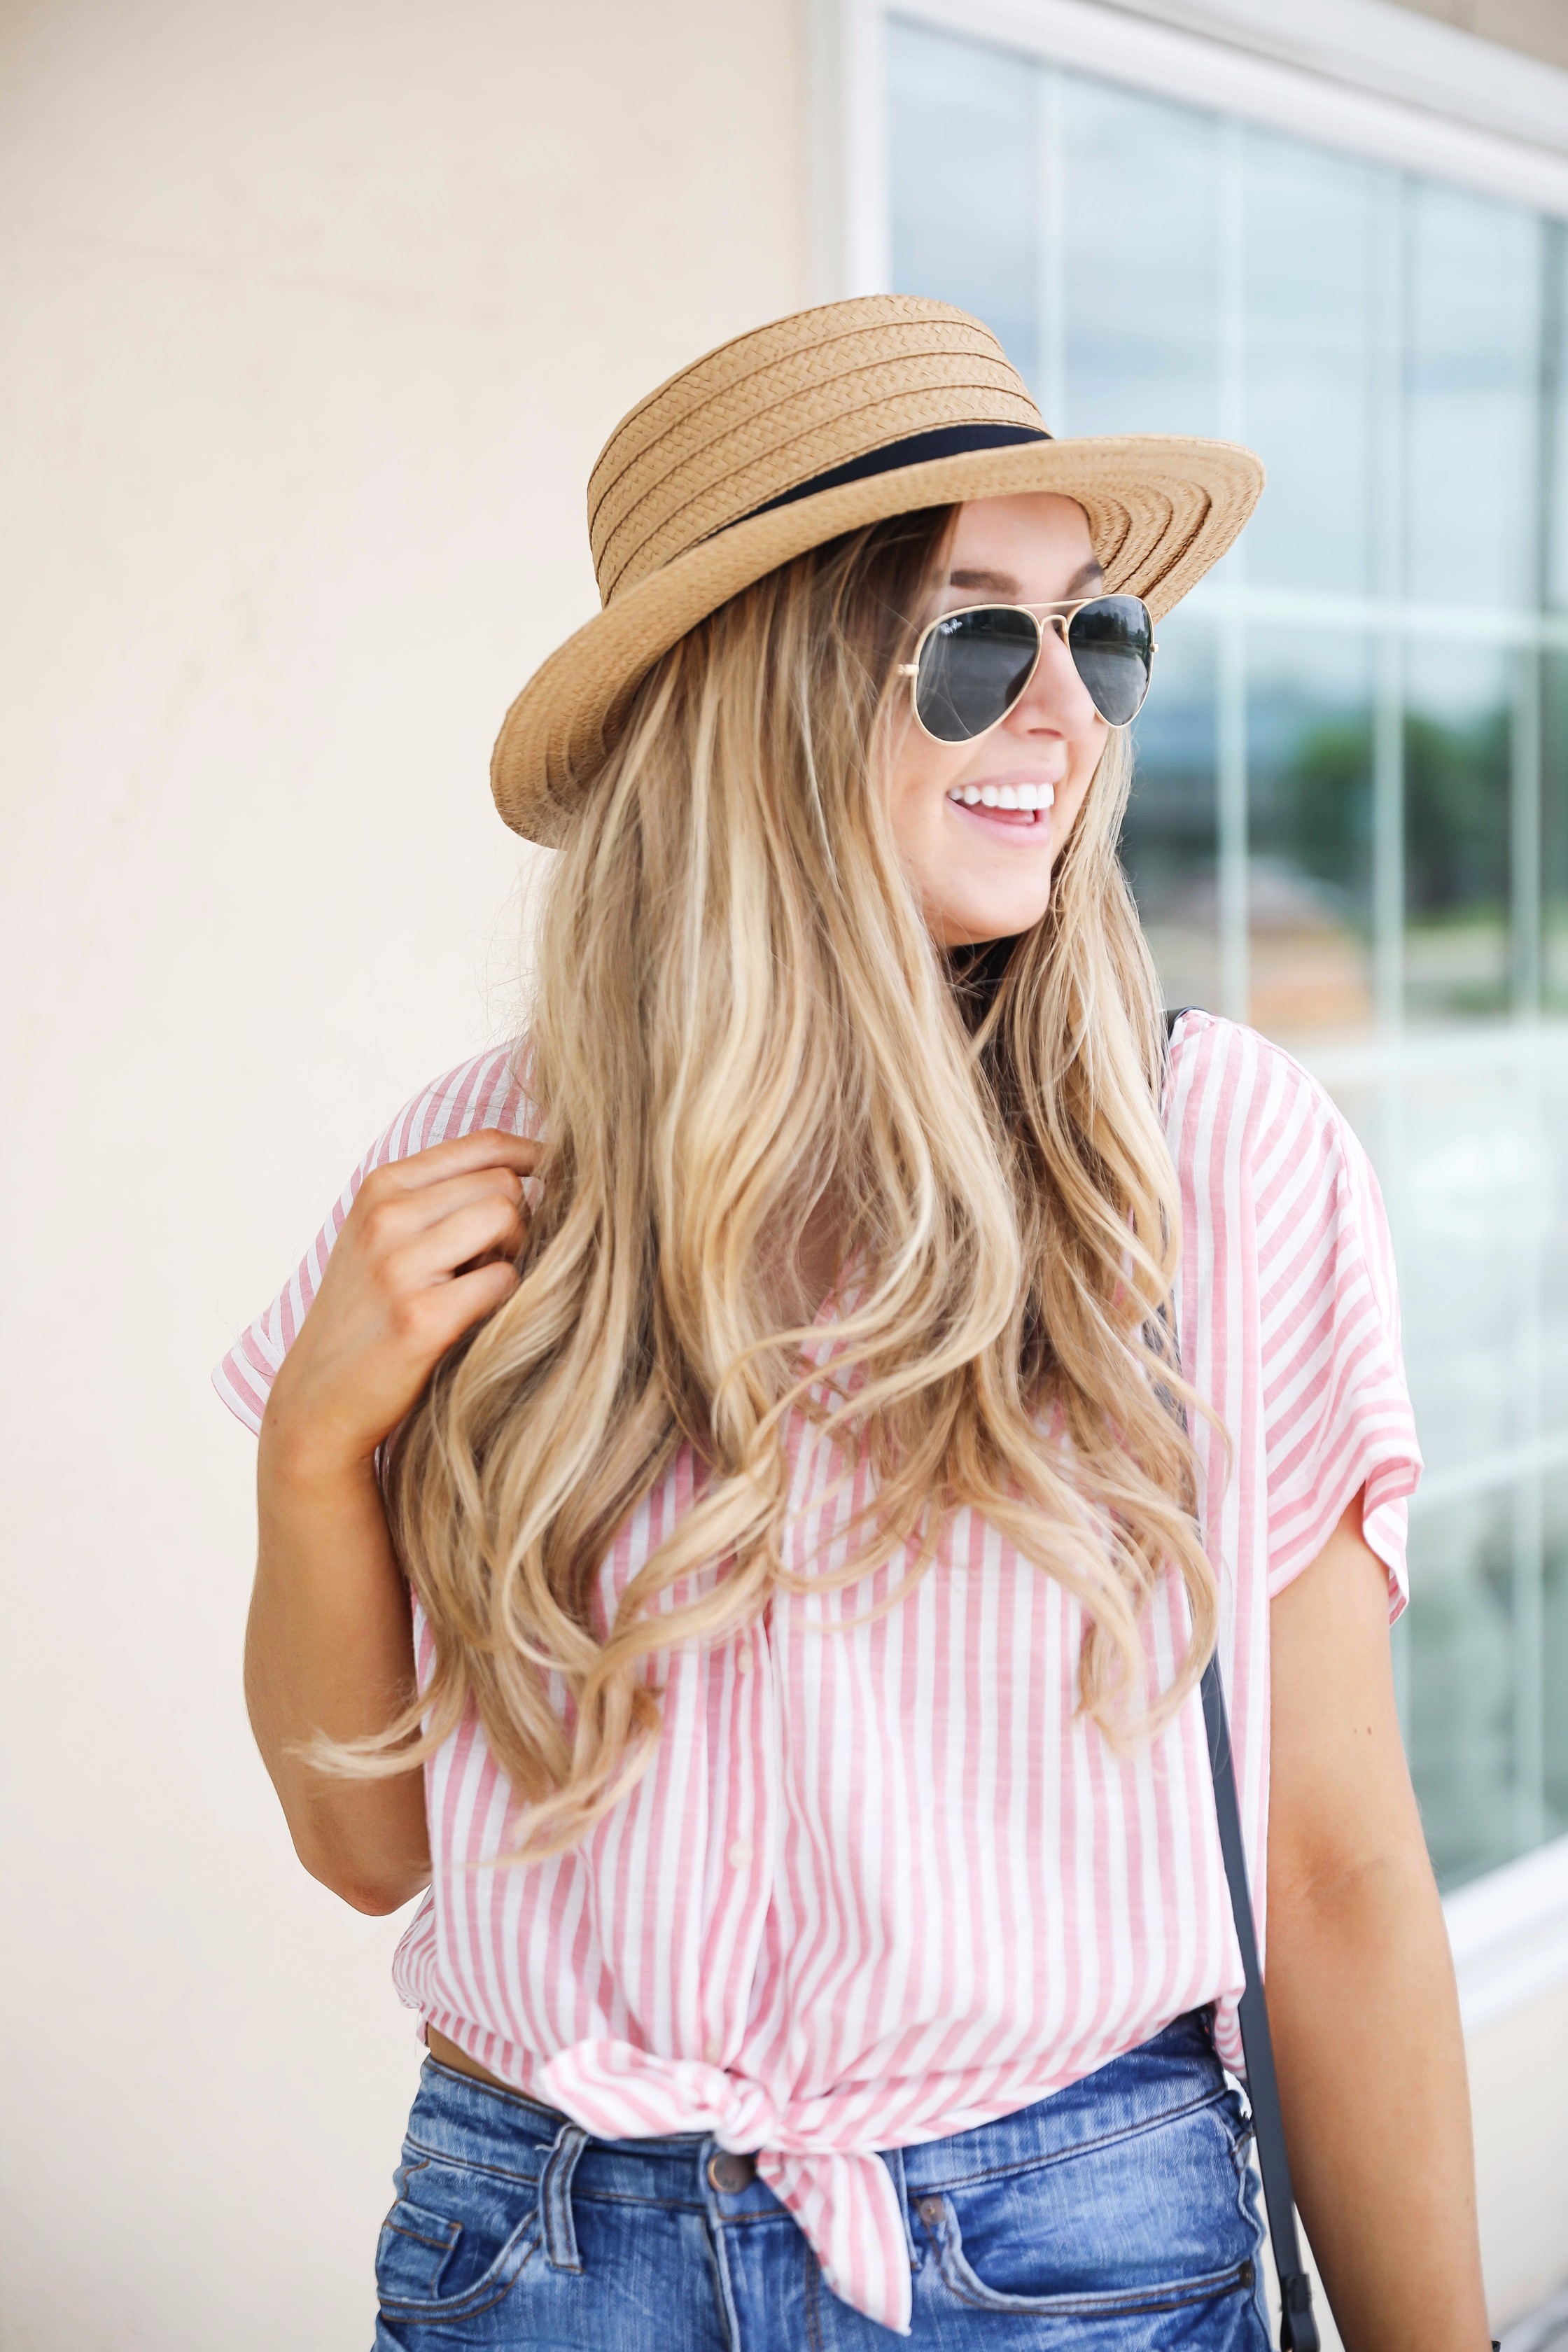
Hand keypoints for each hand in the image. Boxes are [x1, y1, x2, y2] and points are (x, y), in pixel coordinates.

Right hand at [259, 1130, 538, 1485]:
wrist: (318, 1397)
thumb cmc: (368, 1313)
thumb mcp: (383, 1236)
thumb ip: (440, 1197)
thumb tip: (531, 1168)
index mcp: (381, 1187)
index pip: (485, 1144)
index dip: (536, 1157)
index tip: (559, 1180)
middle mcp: (386, 1217)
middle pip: (504, 1183)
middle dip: (523, 1219)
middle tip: (504, 1259)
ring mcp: (400, 1266)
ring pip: (506, 1218)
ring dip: (515, 1253)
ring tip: (488, 1283)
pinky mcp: (422, 1317)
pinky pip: (504, 1280)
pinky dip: (508, 1297)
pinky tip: (481, 1315)